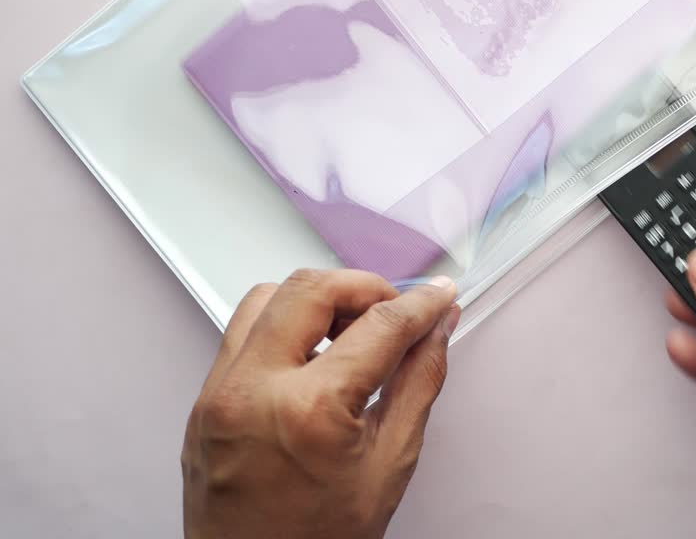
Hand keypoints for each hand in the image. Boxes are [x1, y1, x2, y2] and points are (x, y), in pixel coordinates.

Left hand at [182, 269, 460, 538]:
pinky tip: (313, 355)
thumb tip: (435, 331)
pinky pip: (241, 334)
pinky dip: (282, 327)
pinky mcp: (203, 402)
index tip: (437, 296)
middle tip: (396, 309)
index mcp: (308, 411)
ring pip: (267, 298)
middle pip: (312, 289)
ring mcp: (219, 395)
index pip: (378, 326)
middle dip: (364, 287)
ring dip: (316, 300)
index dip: (419, 304)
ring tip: (351, 330)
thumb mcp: (390, 463)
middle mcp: (253, 391)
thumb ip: (418, 383)